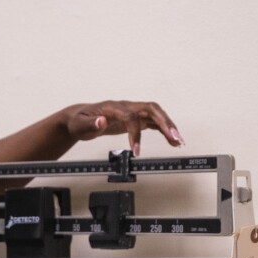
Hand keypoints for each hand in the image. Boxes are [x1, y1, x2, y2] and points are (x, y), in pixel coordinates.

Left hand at [64, 100, 182, 155]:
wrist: (79, 118)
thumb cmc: (79, 121)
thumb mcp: (79, 124)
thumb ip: (90, 124)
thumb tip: (101, 121)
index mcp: (113, 107)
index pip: (130, 117)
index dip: (135, 133)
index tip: (136, 151)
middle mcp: (126, 107)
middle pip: (151, 109)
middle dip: (165, 122)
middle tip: (175, 138)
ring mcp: (132, 112)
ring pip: (155, 115)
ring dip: (168, 127)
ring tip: (178, 142)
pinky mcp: (134, 119)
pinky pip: (152, 122)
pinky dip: (163, 130)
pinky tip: (171, 140)